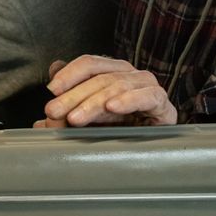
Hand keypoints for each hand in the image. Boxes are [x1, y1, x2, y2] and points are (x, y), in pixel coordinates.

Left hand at [33, 55, 176, 127]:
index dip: (69, 74)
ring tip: (75, 118)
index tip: (52, 90)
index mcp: (112, 72)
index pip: (90, 64)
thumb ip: (68, 102)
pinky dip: (130, 100)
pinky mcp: (164, 106)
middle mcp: (130, 76)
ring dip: (93, 102)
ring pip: (119, 86)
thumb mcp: (84, 117)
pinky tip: (112, 107)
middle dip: (73, 95)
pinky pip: (149, 96)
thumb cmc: (114, 131)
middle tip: (54, 111)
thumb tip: (51, 80)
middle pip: (100, 77)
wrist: (147, 151)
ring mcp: (148, 88)